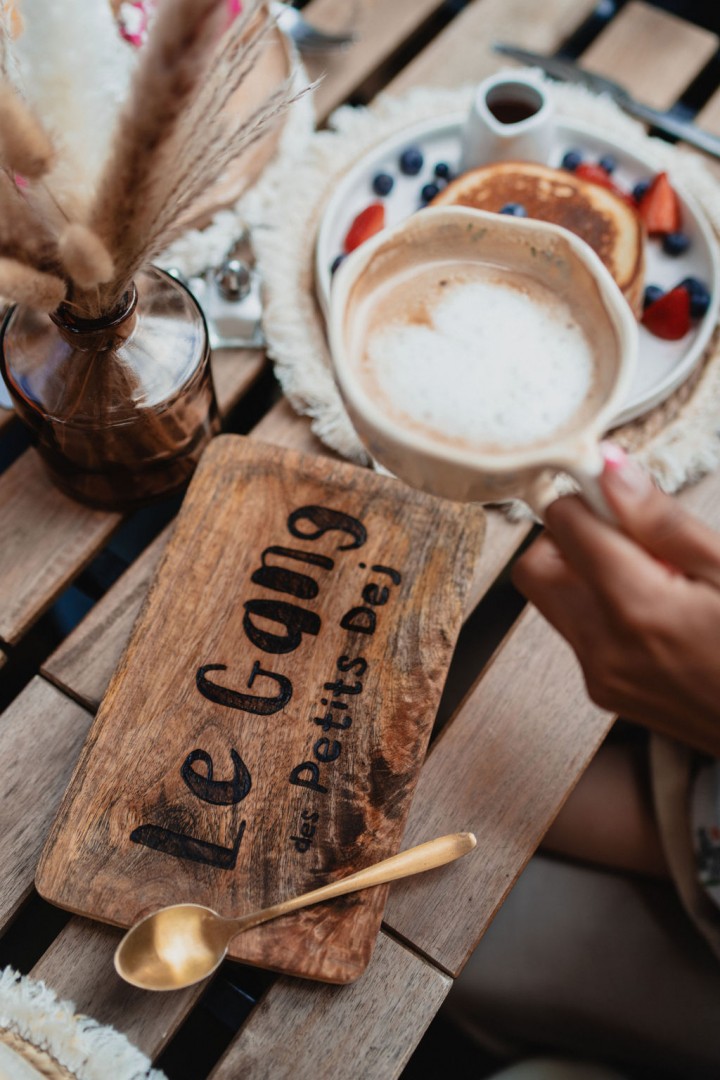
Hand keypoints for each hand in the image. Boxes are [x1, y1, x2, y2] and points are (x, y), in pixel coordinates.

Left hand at [512, 445, 719, 754]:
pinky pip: (578, 632)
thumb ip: (661, 522)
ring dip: (585, 574)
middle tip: (631, 538)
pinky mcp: (605, 692)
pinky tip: (656, 612)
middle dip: (569, 538)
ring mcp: (600, 676)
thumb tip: (608, 468)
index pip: (562, 524)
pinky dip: (601, 608)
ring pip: (552, 600)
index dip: (589, 498)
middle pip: (535, 566)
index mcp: (635, 608)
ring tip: (655, 578)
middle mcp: (603, 647)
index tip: (621, 496)